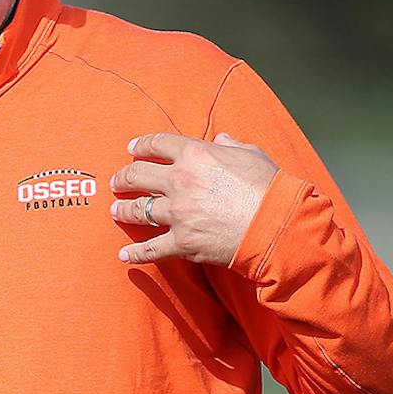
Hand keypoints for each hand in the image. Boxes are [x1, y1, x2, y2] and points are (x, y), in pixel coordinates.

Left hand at [109, 131, 277, 266]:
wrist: (277, 226)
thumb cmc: (270, 188)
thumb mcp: (252, 155)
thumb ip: (231, 145)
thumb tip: (221, 139)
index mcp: (196, 154)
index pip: (157, 144)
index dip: (140, 145)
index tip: (131, 149)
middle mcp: (180, 181)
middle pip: (138, 175)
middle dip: (123, 178)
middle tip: (116, 181)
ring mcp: (178, 213)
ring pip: (137, 210)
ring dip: (122, 210)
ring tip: (115, 210)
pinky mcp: (182, 242)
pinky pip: (151, 249)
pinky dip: (136, 253)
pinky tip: (123, 254)